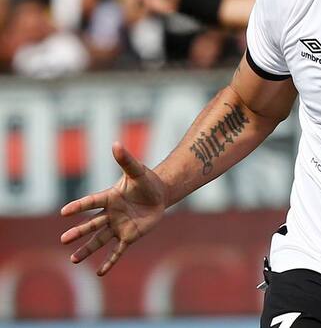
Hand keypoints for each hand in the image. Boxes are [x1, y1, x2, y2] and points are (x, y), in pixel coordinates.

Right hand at [60, 142, 167, 275]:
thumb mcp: (137, 171)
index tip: (64, 212)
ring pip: (99, 240)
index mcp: (109, 197)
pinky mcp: (129, 236)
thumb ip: (126, 160)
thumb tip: (116, 144)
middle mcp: (110, 214)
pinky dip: (110, 262)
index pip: (92, 202)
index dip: (79, 206)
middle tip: (63, 239)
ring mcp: (118, 226)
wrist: (159, 194)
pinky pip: (118, 251)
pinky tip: (100, 273)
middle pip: (92, 224)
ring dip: (87, 250)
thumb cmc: (146, 181)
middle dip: (78, 232)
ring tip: (73, 260)